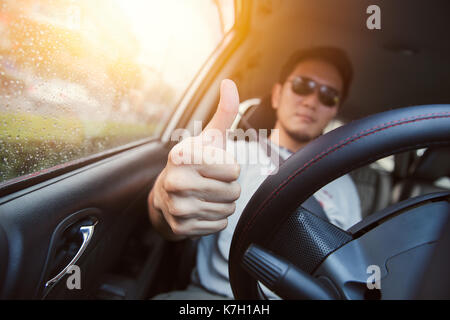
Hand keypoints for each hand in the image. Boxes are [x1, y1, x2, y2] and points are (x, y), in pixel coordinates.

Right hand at [148, 79, 240, 238]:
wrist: (166, 194)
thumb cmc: (195, 162)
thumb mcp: (209, 137)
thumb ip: (224, 112)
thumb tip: (229, 82)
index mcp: (182, 155)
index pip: (234, 170)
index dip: (229, 168)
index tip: (213, 165)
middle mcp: (175, 180)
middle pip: (233, 191)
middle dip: (229, 187)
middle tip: (211, 182)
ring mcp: (176, 206)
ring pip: (228, 210)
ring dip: (223, 203)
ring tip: (206, 195)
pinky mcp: (180, 227)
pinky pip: (219, 225)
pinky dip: (216, 219)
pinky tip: (201, 209)